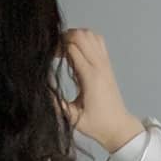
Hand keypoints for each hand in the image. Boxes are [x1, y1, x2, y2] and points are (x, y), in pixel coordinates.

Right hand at [56, 28, 142, 154]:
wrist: (118, 126)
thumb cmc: (97, 124)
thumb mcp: (73, 118)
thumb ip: (57, 104)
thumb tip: (42, 89)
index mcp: (90, 77)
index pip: (72, 48)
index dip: (57, 47)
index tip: (48, 56)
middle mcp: (99, 66)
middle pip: (81, 35)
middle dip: (65, 38)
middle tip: (55, 51)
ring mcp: (105, 63)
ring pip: (90, 34)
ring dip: (75, 37)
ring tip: (65, 50)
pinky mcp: (107, 64)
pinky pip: (97, 41)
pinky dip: (85, 39)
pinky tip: (77, 51)